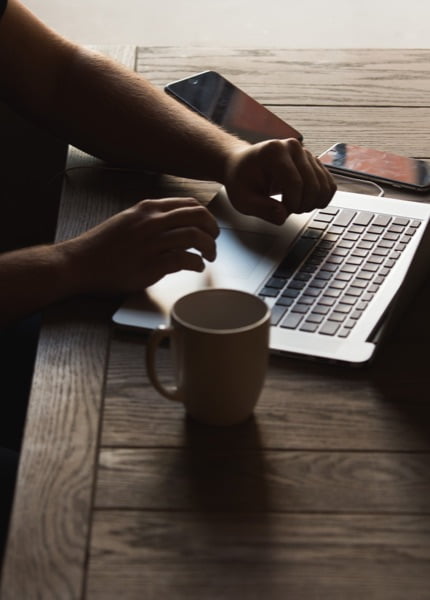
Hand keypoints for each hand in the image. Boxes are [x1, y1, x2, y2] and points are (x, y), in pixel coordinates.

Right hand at [61, 197, 218, 293]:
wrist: (80, 263)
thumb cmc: (102, 245)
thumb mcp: (128, 220)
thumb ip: (151, 218)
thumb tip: (175, 223)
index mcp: (147, 208)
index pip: (188, 204)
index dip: (205, 216)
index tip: (209, 226)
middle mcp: (152, 222)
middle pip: (198, 216)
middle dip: (213, 228)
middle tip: (215, 240)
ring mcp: (152, 242)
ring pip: (195, 236)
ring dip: (209, 248)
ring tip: (209, 256)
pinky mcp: (151, 264)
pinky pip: (185, 259)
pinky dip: (197, 264)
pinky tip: (197, 267)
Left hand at [224, 138, 336, 224]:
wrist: (244, 165)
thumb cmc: (242, 180)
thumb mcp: (243, 199)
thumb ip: (261, 209)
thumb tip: (282, 216)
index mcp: (274, 152)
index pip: (294, 182)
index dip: (292, 204)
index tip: (283, 211)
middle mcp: (293, 147)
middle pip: (312, 184)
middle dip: (303, 205)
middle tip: (289, 210)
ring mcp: (306, 153)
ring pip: (324, 185)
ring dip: (313, 203)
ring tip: (296, 206)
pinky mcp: (314, 162)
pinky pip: (329, 184)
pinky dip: (321, 198)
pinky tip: (307, 202)